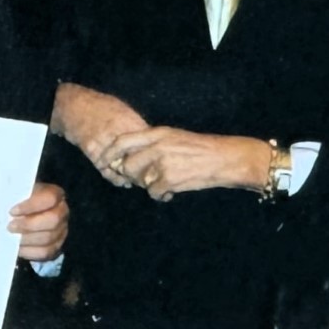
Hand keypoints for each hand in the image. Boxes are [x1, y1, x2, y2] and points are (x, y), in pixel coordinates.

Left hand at [9, 181, 68, 260]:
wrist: (28, 214)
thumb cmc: (22, 201)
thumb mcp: (20, 192)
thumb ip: (13, 195)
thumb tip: (0, 202)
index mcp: (54, 194)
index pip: (50, 198)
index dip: (31, 205)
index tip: (12, 211)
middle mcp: (62, 211)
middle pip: (52, 220)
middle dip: (28, 225)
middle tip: (10, 226)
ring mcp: (61, 230)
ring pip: (48, 238)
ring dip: (26, 239)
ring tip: (11, 236)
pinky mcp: (56, 246)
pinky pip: (45, 252)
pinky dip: (29, 251)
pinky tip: (17, 247)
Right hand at [52, 83, 146, 185]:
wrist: (72, 104)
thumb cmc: (99, 104)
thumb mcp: (122, 109)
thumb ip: (136, 123)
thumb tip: (149, 136)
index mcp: (130, 120)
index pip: (148, 142)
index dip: (153, 154)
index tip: (157, 162)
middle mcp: (119, 132)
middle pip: (137, 156)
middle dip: (144, 168)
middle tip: (148, 177)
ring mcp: (105, 142)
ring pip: (122, 165)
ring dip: (129, 176)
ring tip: (135, 181)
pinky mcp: (92, 151)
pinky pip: (106, 169)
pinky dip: (114, 178)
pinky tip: (121, 181)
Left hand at [99, 127, 270, 201]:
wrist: (225, 159)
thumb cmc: (200, 149)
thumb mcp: (174, 137)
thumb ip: (152, 144)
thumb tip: (130, 158)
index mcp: (157, 133)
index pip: (122, 141)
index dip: (109, 153)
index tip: (104, 162)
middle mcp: (156, 146)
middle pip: (127, 165)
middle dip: (132, 176)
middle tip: (145, 179)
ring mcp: (162, 163)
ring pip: (140, 180)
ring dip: (149, 186)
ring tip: (164, 184)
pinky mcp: (170, 179)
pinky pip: (154, 192)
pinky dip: (162, 195)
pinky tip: (172, 192)